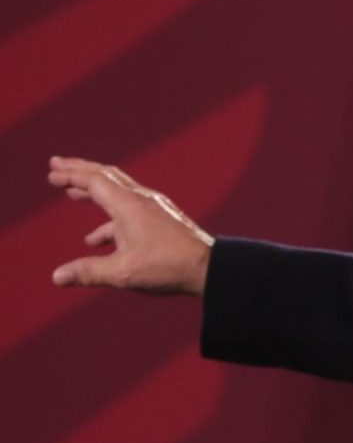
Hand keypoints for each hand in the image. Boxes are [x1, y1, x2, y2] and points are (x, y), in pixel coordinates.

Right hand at [49, 157, 213, 295]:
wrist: (210, 268)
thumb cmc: (169, 267)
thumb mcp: (123, 272)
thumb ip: (88, 272)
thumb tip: (57, 277)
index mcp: (129, 205)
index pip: (94, 180)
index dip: (70, 175)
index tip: (51, 174)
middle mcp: (142, 200)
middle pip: (106, 176)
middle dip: (79, 170)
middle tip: (57, 165)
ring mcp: (154, 209)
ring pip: (118, 192)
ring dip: (94, 191)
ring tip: (73, 194)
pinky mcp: (162, 220)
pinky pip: (130, 211)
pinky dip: (110, 218)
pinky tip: (96, 239)